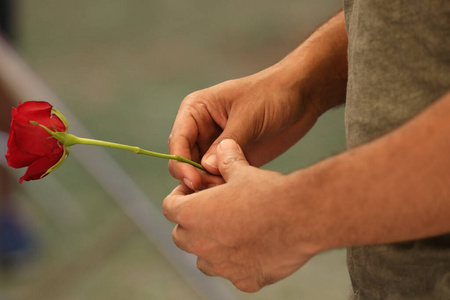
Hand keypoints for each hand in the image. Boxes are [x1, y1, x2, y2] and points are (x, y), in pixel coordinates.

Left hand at [163, 139, 314, 291]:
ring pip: (204, 260)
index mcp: (193, 215)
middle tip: (211, 211)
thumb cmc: (267, 193)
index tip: (195, 191)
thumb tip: (223, 146)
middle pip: (181, 236)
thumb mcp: (243, 171)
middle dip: (192, 223)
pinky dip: (238, 263)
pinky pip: (233, 274)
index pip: (170, 207)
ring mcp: (222, 267)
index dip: (180, 196)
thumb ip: (227, 160)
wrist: (300, 218)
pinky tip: (256, 248)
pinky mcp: (245, 281)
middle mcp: (201, 245)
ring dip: (211, 247)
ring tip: (232, 230)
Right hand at [168, 66, 319, 189]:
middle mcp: (202, 129)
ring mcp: (217, 146)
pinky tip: (235, 191)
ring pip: (201, 173)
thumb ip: (227, 142)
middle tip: (215, 189)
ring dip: (210, 184)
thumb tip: (205, 168)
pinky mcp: (233, 159)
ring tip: (229, 190)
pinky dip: (223, 187)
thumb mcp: (248, 116)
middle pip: (185, 161)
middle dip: (196, 178)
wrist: (302, 96)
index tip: (194, 181)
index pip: (178, 141)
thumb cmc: (272, 94)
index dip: (181, 163)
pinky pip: (219, 178)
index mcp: (196, 111)